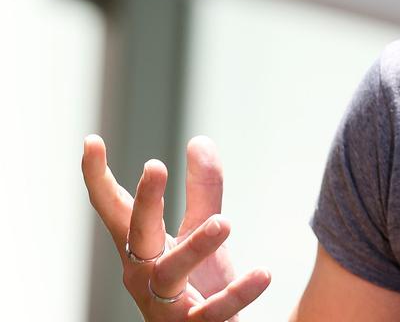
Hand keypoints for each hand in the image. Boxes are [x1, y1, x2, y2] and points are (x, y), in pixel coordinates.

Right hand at [81, 135, 270, 320]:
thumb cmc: (197, 283)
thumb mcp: (200, 231)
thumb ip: (202, 192)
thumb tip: (200, 141)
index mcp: (140, 247)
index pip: (115, 208)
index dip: (98, 177)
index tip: (91, 140)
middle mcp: (144, 273)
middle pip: (137, 234)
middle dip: (144, 201)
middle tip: (155, 165)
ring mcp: (164, 302)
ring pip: (170, 272)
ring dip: (195, 246)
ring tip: (223, 222)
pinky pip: (214, 311)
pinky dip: (238, 293)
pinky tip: (262, 273)